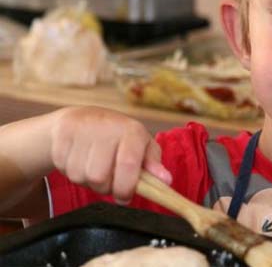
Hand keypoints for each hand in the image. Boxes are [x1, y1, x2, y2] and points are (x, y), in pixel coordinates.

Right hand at [49, 106, 171, 203]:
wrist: (83, 118)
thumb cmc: (119, 138)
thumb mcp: (142, 147)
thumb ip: (154, 165)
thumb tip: (166, 181)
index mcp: (131, 130)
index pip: (128, 165)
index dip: (125, 188)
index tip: (125, 197)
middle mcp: (107, 126)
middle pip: (99, 177)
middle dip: (104, 188)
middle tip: (109, 180)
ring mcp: (82, 129)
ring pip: (80, 176)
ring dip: (88, 181)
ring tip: (95, 168)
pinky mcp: (62, 134)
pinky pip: (64, 169)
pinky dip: (72, 173)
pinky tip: (80, 160)